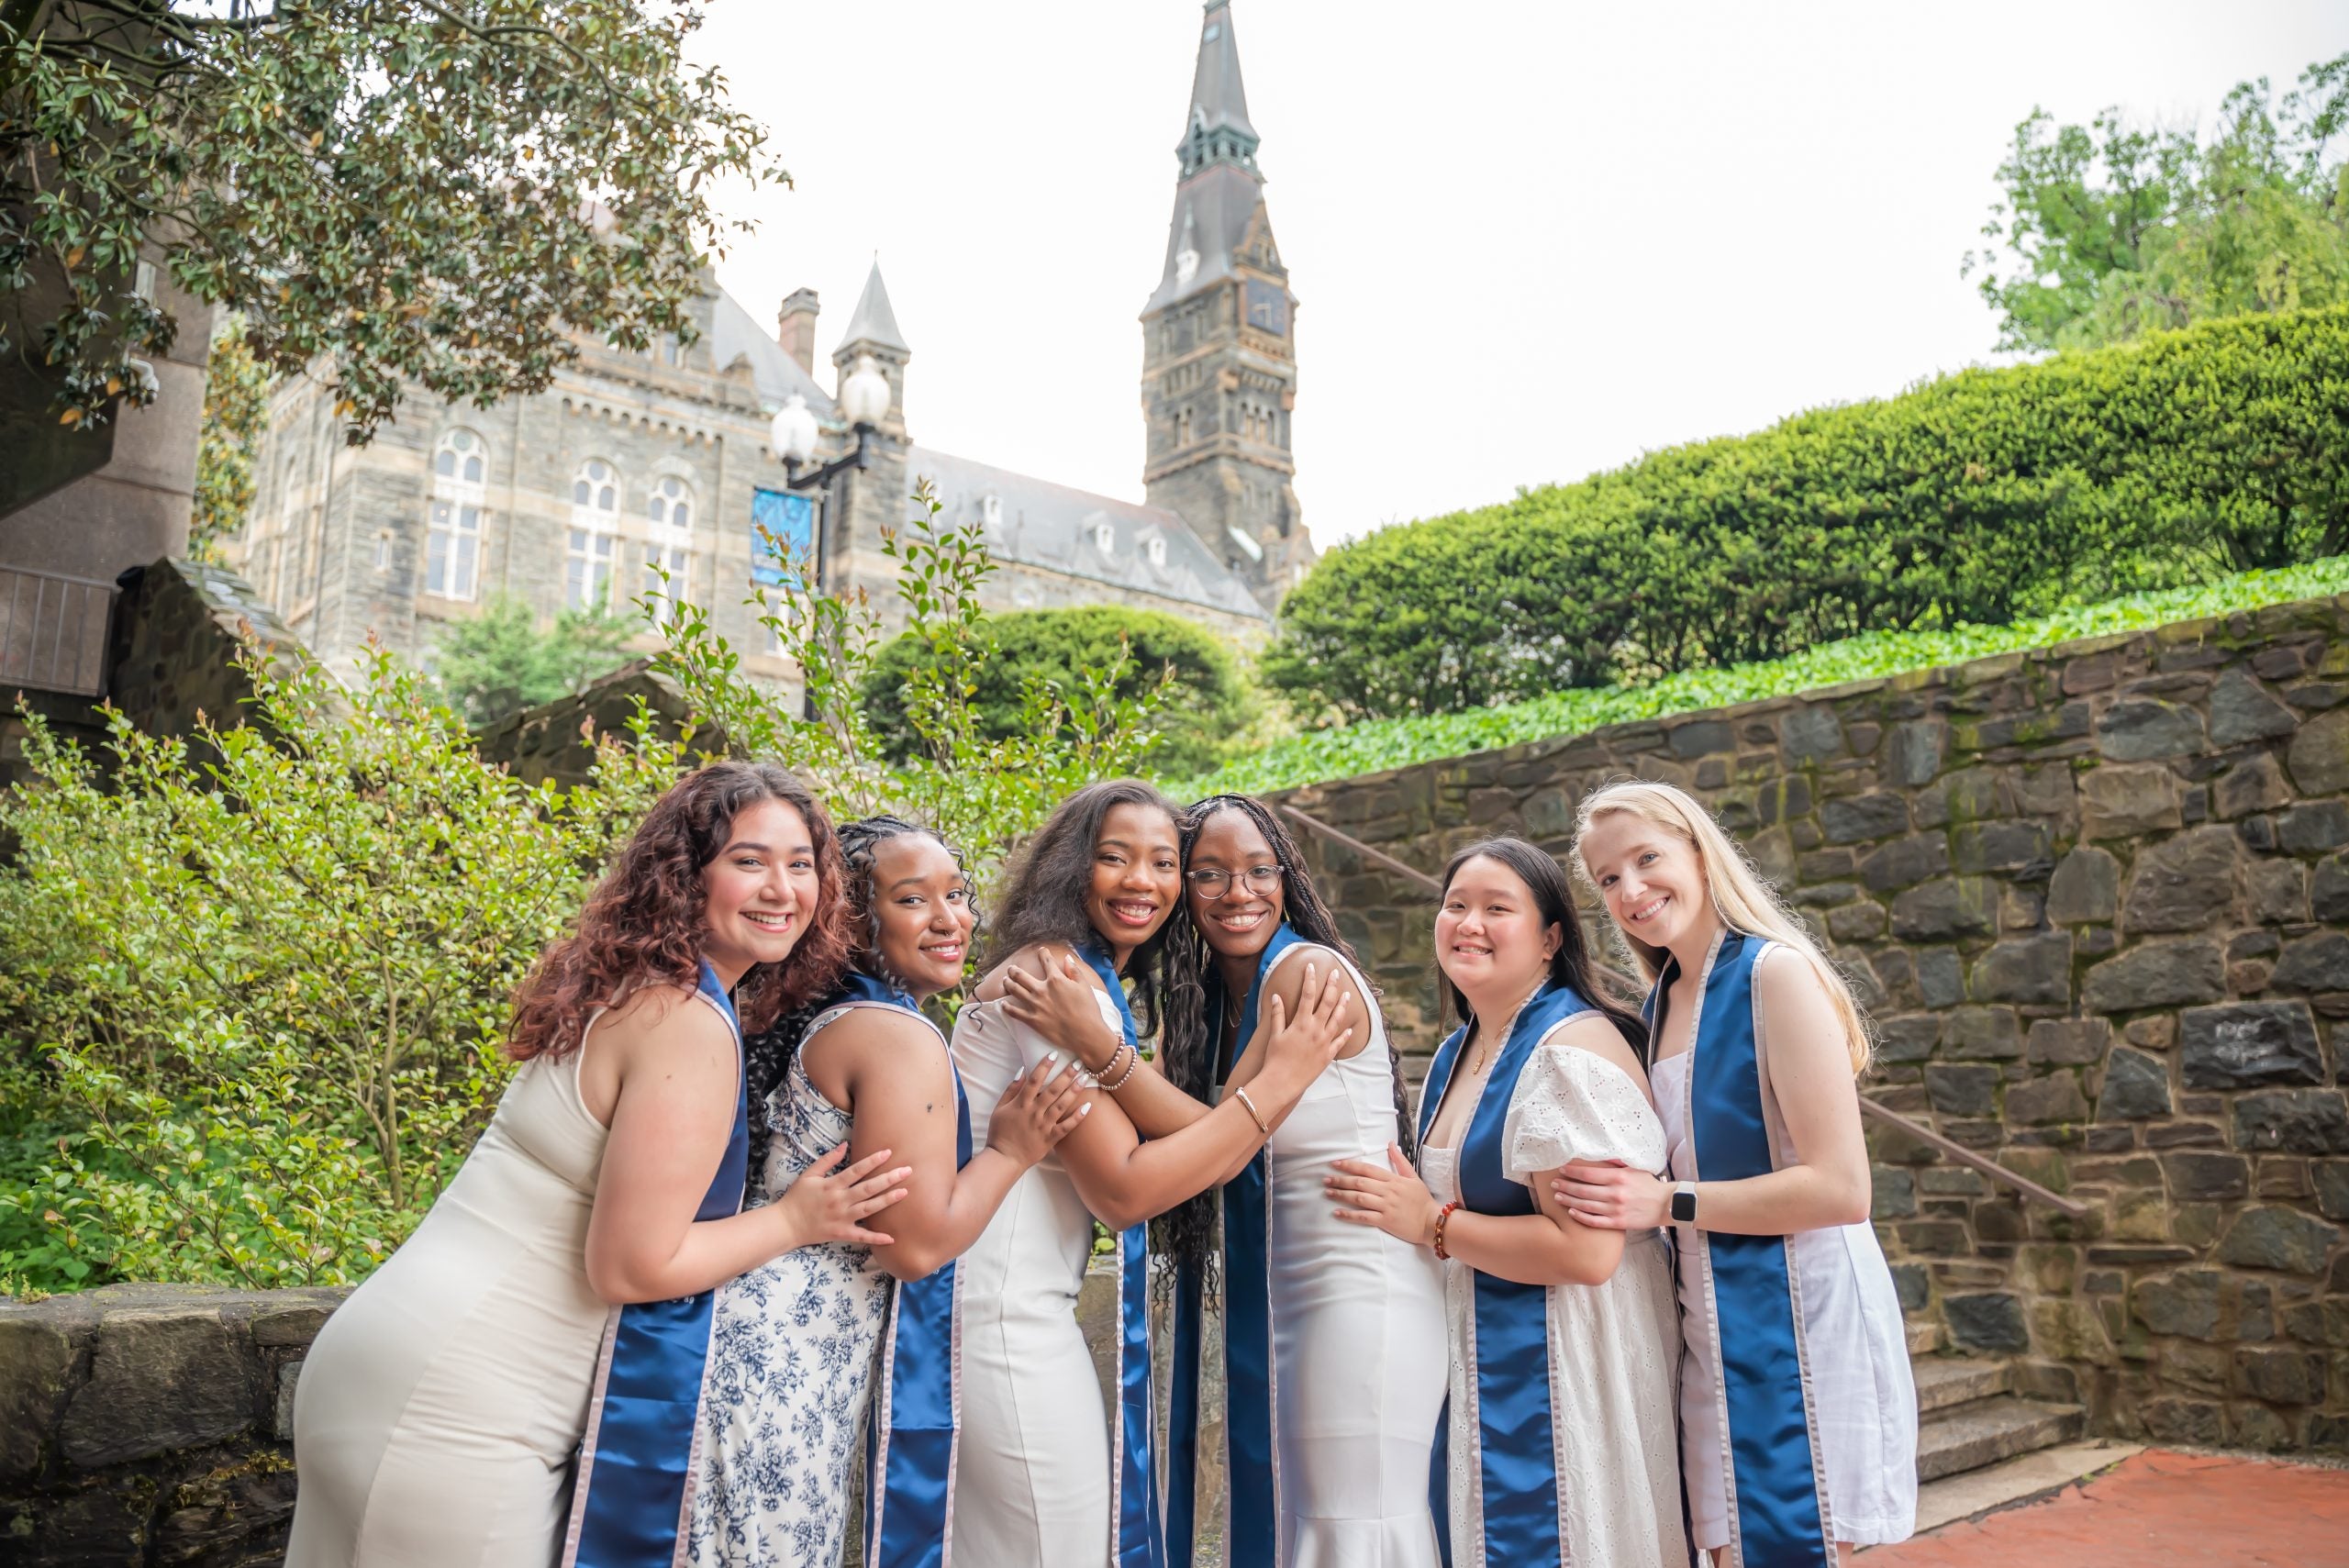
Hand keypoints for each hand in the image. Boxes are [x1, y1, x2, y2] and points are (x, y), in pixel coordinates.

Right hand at [775, 1143, 910, 1249]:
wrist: (786, 1224)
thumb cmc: (797, 1197)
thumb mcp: (809, 1175)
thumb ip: (827, 1160)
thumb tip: (845, 1145)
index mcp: (832, 1185)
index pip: (856, 1170)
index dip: (873, 1161)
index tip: (888, 1152)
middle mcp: (840, 1201)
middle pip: (868, 1188)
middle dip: (889, 1179)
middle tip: (907, 1171)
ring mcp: (842, 1218)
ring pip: (869, 1209)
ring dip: (888, 1201)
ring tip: (905, 1192)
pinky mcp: (842, 1233)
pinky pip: (862, 1236)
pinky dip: (876, 1238)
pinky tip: (892, 1237)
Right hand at [989, 1055, 1091, 1166]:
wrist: (1004, 1158)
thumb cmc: (999, 1132)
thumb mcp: (999, 1108)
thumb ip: (1011, 1089)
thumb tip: (1022, 1071)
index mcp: (1021, 1104)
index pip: (1034, 1080)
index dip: (1044, 1066)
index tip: (1054, 1054)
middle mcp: (1034, 1113)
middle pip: (1052, 1090)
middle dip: (1066, 1075)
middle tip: (1078, 1063)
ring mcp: (1044, 1126)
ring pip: (1062, 1105)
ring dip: (1074, 1091)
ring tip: (1085, 1078)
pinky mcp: (1051, 1138)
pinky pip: (1067, 1127)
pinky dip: (1078, 1117)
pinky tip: (1088, 1106)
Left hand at [1003, 948, 1122, 1072]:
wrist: (1085, 1033)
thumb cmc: (1088, 1009)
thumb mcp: (1084, 986)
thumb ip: (1074, 971)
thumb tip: (1067, 958)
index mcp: (1056, 980)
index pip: (1046, 961)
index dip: (1043, 953)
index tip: (1041, 950)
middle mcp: (1042, 990)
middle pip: (1021, 976)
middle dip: (1015, 970)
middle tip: (1011, 968)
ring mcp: (1035, 1005)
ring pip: (1015, 990)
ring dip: (1008, 983)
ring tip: (1005, 980)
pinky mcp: (1032, 1020)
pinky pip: (1014, 1012)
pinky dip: (1007, 1007)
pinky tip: (1003, 1004)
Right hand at [1254, 962, 1353, 1092]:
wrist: (1282, 1082)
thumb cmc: (1275, 1058)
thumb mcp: (1275, 1034)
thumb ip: (1277, 1015)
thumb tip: (1277, 996)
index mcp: (1301, 1023)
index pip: (1308, 994)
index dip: (1310, 979)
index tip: (1311, 966)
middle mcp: (1316, 1030)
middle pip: (1327, 1002)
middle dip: (1332, 985)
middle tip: (1336, 973)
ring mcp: (1324, 1042)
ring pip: (1337, 1019)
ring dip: (1342, 1005)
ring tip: (1347, 994)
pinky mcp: (1328, 1055)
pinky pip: (1340, 1042)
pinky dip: (1345, 1034)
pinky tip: (1349, 1028)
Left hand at [1326, 1144, 1439, 1246]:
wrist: (1432, 1222)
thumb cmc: (1422, 1200)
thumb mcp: (1413, 1177)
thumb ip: (1400, 1161)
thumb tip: (1390, 1143)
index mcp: (1393, 1179)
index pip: (1367, 1169)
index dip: (1350, 1165)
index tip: (1335, 1164)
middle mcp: (1388, 1190)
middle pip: (1359, 1182)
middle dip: (1340, 1180)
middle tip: (1325, 1179)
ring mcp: (1386, 1206)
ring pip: (1359, 1198)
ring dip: (1341, 1195)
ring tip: (1327, 1193)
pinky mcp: (1385, 1221)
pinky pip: (1363, 1216)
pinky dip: (1349, 1215)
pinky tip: (1337, 1213)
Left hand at [1552, 1162, 1670, 1228]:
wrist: (1666, 1204)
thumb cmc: (1648, 1184)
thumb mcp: (1634, 1168)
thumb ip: (1616, 1162)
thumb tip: (1599, 1154)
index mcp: (1618, 1177)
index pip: (1588, 1173)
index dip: (1572, 1172)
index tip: (1562, 1170)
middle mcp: (1615, 1193)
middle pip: (1583, 1190)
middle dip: (1565, 1186)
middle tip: (1554, 1184)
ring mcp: (1616, 1209)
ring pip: (1586, 1206)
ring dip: (1569, 1201)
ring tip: (1558, 1197)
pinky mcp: (1618, 1222)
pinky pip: (1595, 1221)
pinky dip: (1581, 1217)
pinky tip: (1571, 1213)